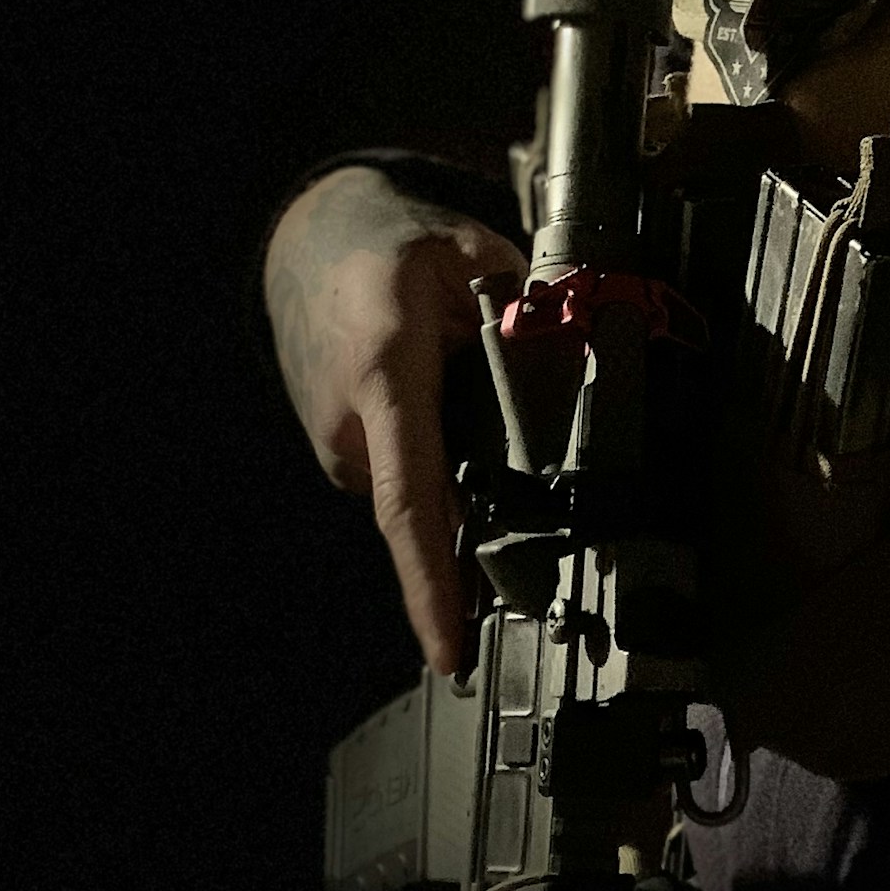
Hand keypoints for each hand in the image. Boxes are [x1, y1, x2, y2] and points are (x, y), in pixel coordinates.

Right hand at [263, 165, 526, 676]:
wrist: (313, 240)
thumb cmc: (390, 247)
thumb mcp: (470, 253)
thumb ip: (526, 309)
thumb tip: (577, 355)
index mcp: (386, 376)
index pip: (412, 502)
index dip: (432, 586)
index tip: (448, 651)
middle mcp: (352, 424)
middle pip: (436, 508)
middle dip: (490, 516)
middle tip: (539, 497)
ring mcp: (339, 443)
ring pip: (427, 491)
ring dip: (466, 475)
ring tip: (483, 413)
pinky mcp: (342, 451)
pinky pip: (409, 477)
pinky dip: (441, 464)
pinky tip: (458, 427)